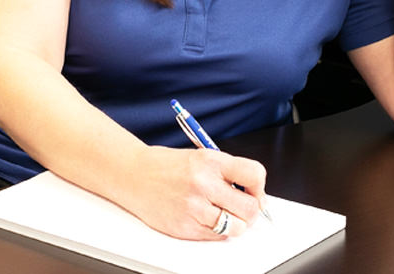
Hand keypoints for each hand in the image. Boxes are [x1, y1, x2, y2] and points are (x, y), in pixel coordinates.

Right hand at [124, 145, 266, 239]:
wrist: (134, 175)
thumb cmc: (167, 165)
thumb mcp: (201, 156)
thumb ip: (227, 172)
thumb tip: (253, 192)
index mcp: (211, 160)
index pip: (254, 174)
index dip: (259, 186)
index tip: (256, 190)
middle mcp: (204, 183)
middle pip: (249, 208)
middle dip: (252, 210)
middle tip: (245, 207)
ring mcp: (194, 207)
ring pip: (236, 228)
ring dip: (237, 224)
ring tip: (227, 214)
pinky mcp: (184, 228)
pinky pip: (215, 237)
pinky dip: (218, 232)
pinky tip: (209, 219)